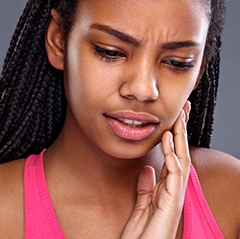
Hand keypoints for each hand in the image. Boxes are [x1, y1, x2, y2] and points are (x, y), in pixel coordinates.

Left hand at [121, 102, 190, 238]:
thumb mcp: (142, 204)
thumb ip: (146, 186)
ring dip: (180, 137)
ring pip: (181, 158)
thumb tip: (148, 169)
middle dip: (182, 131)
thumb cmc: (142, 232)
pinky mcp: (172, 201)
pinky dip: (172, 154)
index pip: (174, 156)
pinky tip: (168, 138)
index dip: (175, 137)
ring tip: (179, 116)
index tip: (173, 120)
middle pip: (181, 153)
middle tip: (184, 109)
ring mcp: (175, 194)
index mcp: (167, 188)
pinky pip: (174, 172)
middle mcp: (174, 188)